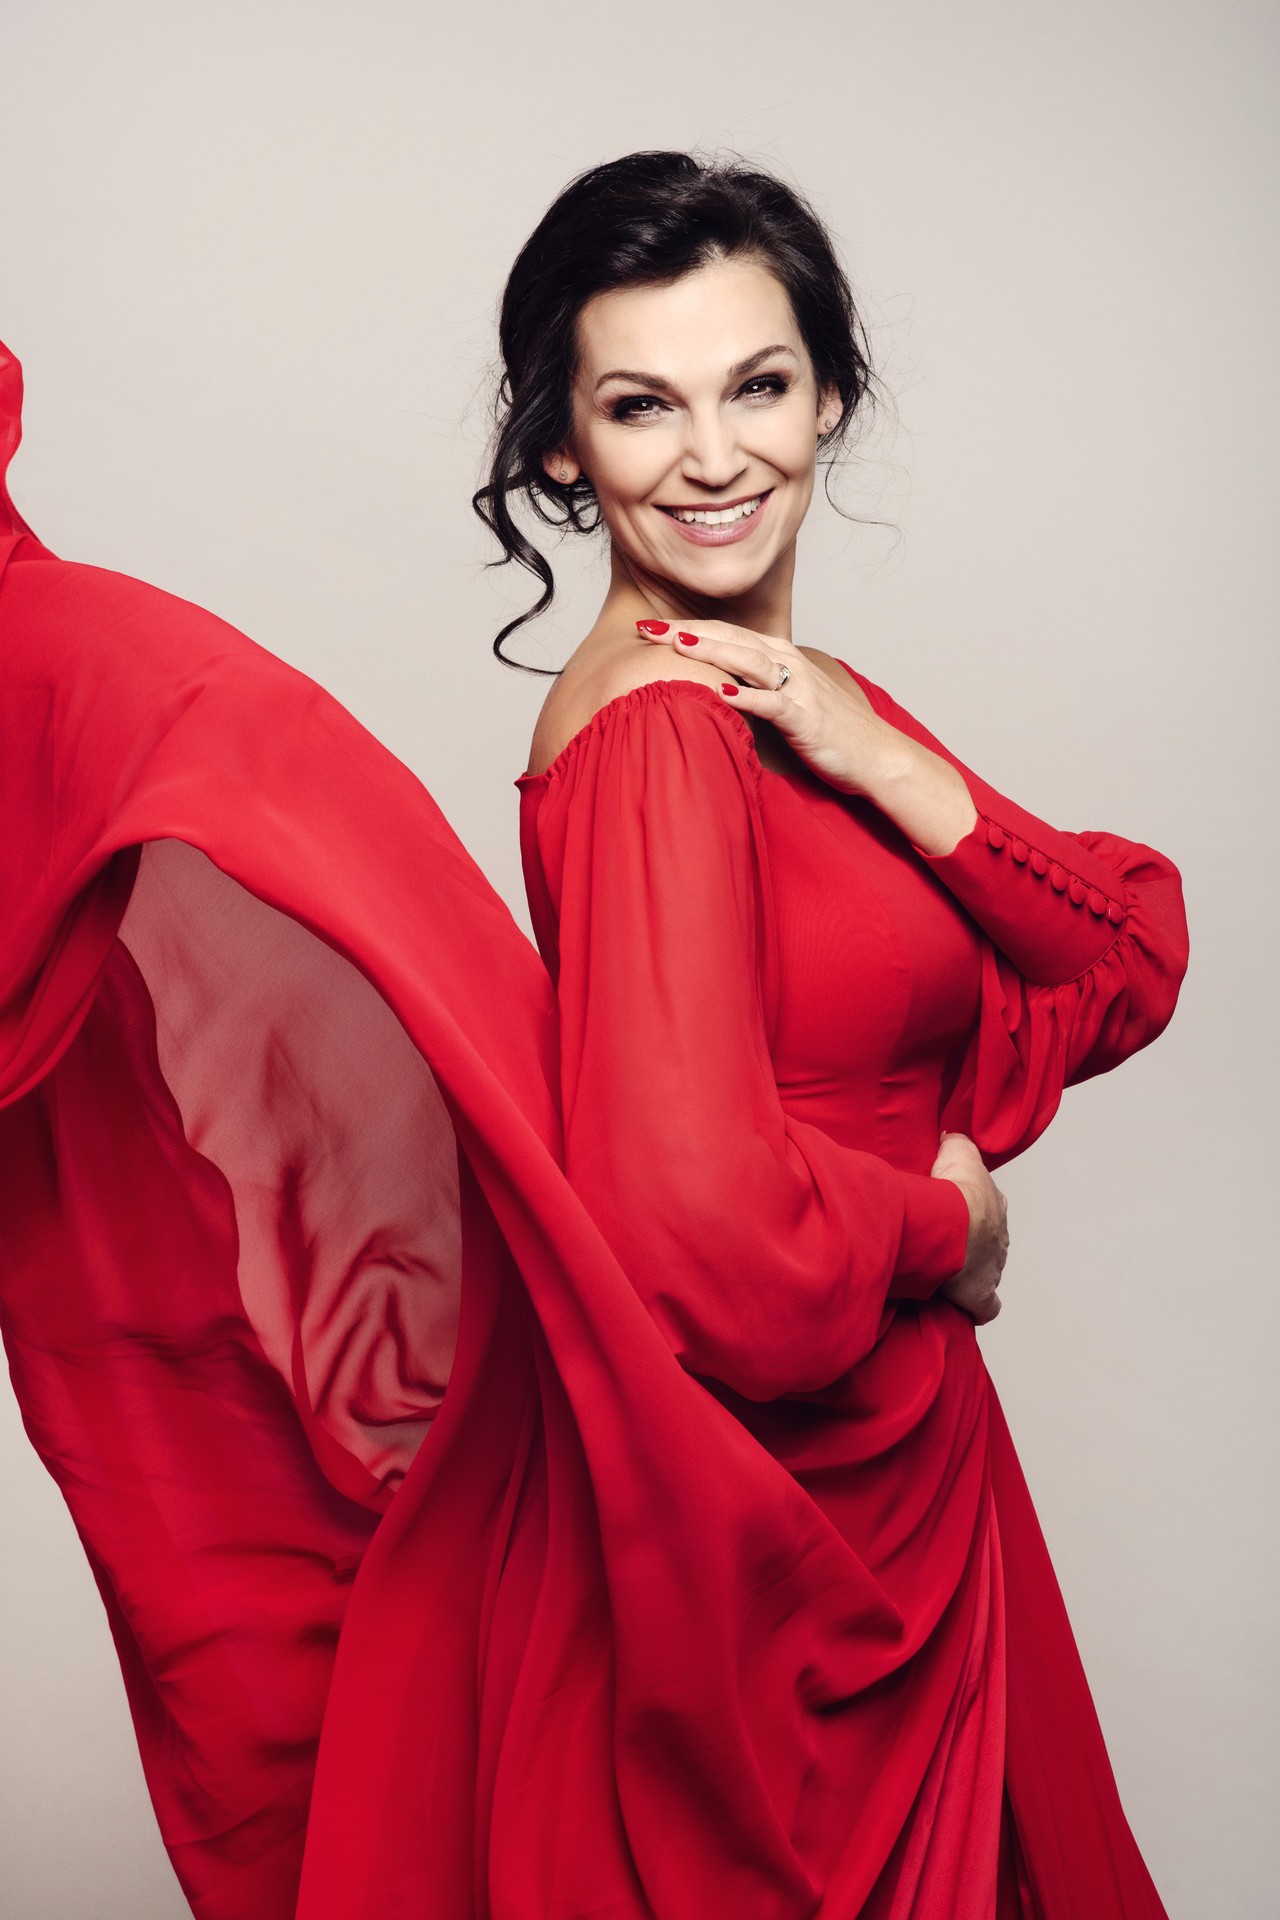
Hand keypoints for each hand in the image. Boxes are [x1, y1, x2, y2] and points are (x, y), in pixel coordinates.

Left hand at [635, 616, 890, 794]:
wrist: (874, 755)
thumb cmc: (827, 731)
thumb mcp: (783, 701)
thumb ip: (752, 689)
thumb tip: (710, 690)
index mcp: (778, 656)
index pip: (724, 634)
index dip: (685, 627)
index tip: (646, 626)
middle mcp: (786, 662)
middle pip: (729, 638)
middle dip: (685, 631)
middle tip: (645, 626)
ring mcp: (797, 687)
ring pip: (748, 660)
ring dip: (711, 651)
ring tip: (675, 646)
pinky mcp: (805, 715)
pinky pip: (772, 702)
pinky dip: (746, 696)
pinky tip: (720, 693)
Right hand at [930, 1131, 1007, 1325]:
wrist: (952, 1224)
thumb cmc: (953, 1192)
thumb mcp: (957, 1152)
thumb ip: (957, 1142)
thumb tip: (951, 1137)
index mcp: (994, 1206)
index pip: (985, 1207)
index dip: (967, 1209)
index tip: (947, 1213)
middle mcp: (999, 1238)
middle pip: (986, 1241)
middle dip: (968, 1243)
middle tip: (940, 1243)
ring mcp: (993, 1268)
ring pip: (984, 1271)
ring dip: (967, 1272)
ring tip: (941, 1272)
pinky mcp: (981, 1295)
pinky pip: (985, 1307)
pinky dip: (977, 1307)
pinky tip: (961, 1305)